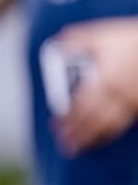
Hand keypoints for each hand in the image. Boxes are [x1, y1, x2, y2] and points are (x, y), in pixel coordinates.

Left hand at [55, 17, 137, 153]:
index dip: (67, 118)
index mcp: (103, 80)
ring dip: (90, 139)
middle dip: (76, 134)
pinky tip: (101, 139)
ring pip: (107, 126)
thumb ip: (79, 40)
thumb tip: (57, 42)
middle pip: (92, 120)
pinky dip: (109, 135)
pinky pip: (122, 124)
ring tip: (77, 149)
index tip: (55, 125)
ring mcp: (130, 102)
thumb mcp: (104, 35)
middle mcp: (116, 95)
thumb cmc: (133, 38)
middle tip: (63, 144)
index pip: (80, 105)